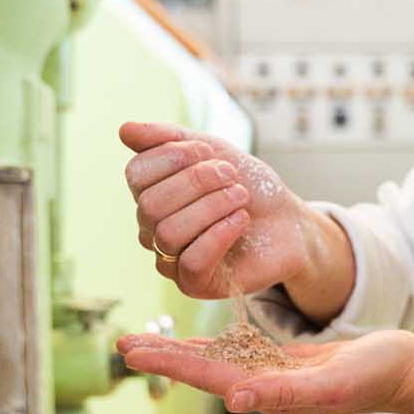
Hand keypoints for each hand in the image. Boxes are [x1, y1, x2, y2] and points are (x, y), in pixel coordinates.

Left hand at [116, 327, 413, 413]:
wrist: (407, 373)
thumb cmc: (377, 376)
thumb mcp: (332, 382)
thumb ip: (284, 392)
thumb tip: (234, 399)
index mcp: (272, 396)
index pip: (209, 379)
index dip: (170, 364)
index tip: (134, 351)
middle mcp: (267, 391)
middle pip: (204, 372)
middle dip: (164, 357)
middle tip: (123, 344)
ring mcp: (276, 380)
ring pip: (217, 365)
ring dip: (181, 353)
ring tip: (147, 342)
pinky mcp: (287, 366)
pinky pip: (241, 356)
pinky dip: (213, 348)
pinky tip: (198, 342)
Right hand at [120, 121, 353, 316]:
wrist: (290, 222)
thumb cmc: (250, 187)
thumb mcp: (214, 151)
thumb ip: (170, 139)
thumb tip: (124, 130)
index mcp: (151, 194)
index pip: (136, 174)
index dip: (173, 157)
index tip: (208, 152)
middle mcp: (152, 229)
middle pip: (151, 205)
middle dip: (197, 182)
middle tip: (232, 177)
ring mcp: (170, 259)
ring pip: (169, 233)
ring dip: (213, 207)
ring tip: (241, 199)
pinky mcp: (194, 284)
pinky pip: (191, 261)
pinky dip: (221, 235)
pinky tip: (241, 222)